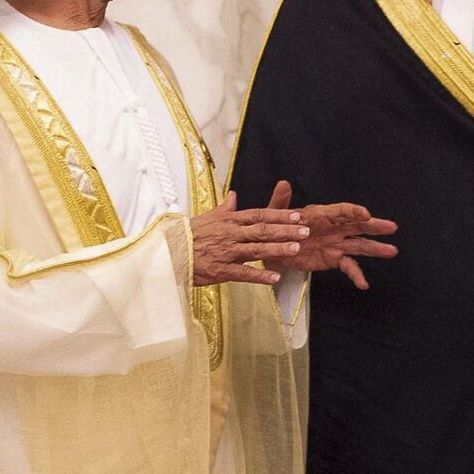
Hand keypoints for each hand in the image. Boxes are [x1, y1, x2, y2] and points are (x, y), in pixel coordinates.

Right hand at [190, 190, 310, 285]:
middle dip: (286, 230)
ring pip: (257, 249)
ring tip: (296, 249)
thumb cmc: (188, 235)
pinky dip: (260, 276)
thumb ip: (224, 208)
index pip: (259, 215)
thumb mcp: (207, 217)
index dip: (279, 215)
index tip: (297, 216)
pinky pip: (244, 273)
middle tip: (305, 230)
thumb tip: (234, 196)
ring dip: (278, 249)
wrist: (169, 252)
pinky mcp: (221, 270)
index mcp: (229, 220)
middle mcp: (230, 234)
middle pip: (262, 230)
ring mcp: (226, 252)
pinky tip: (275, 278)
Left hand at [263, 180, 397, 289]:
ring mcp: (336, 243)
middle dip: (374, 226)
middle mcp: (333, 227)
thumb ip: (280, 202)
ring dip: (375, 248)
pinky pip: (348, 266)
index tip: (366, 214)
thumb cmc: (275, 228)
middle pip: (357, 225)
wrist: (273, 249)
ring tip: (392, 251)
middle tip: (391, 227)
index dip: (353, 211)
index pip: (340, 211)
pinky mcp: (334, 258)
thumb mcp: (274, 215)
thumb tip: (283, 183)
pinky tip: (364, 284)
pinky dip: (356, 274)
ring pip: (359, 245)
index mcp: (320, 214)